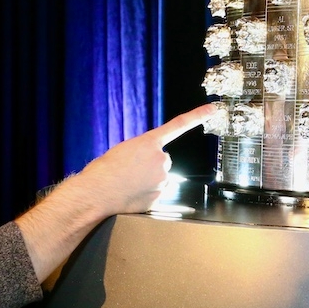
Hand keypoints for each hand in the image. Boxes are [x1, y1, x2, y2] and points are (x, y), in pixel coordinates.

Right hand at [73, 102, 218, 217]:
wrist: (96, 193)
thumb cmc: (103, 171)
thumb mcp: (121, 152)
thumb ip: (140, 154)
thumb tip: (147, 167)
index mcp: (149, 143)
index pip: (178, 125)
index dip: (197, 116)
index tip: (213, 109)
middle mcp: (161, 159)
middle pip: (161, 161)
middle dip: (149, 166)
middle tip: (129, 172)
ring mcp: (162, 179)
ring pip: (159, 179)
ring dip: (147, 181)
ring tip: (128, 184)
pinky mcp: (159, 198)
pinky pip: (155, 194)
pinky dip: (146, 195)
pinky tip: (131, 195)